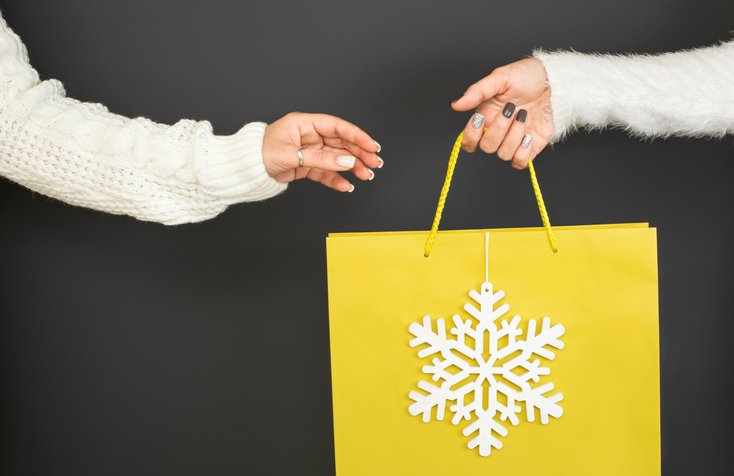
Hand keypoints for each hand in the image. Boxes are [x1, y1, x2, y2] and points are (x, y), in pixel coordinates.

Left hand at [262, 112, 381, 191]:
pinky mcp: (305, 166)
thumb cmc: (258, 154)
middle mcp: (309, 136)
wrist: (243, 170)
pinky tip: (346, 185)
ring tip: (366, 176)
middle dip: (359, 153)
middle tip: (375, 164)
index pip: (337, 127)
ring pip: (336, 158)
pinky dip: (336, 179)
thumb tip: (346, 162)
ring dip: (352, 167)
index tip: (371, 146)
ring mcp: (308, 151)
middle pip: (341, 143)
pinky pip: (325, 172)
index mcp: (304, 123)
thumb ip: (321, 159)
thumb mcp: (291, 155)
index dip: (357, 136)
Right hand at [451, 58, 552, 168]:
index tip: (479, 118)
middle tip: (511, 108)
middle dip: (499, 128)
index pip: (469, 142)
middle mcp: (497, 133)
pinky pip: (520, 163)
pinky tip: (528, 135)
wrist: (555, 81)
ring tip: (524, 115)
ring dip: (514, 135)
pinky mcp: (530, 148)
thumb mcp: (500, 78)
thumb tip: (455, 104)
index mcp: (485, 118)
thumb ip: (476, 92)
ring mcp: (513, 142)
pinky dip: (523, 152)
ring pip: (504, 154)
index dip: (471, 135)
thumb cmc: (527, 77)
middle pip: (487, 147)